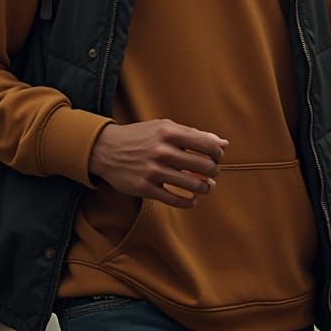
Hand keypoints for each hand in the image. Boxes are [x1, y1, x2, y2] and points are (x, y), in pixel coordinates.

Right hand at [88, 119, 227, 207]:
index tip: (215, 157)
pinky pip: (176, 200)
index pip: (208, 146)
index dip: (218, 154)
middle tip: (211, 173)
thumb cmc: (142, 136)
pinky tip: (191, 199)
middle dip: (213, 171)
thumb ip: (195, 135)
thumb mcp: (166, 127)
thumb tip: (224, 144)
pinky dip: (189, 202)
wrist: (107, 149)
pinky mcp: (145, 188)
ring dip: (205, 188)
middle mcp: (162, 151)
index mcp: (169, 132)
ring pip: (194, 185)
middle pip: (205, 166)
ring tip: (204, 186)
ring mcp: (153, 171)